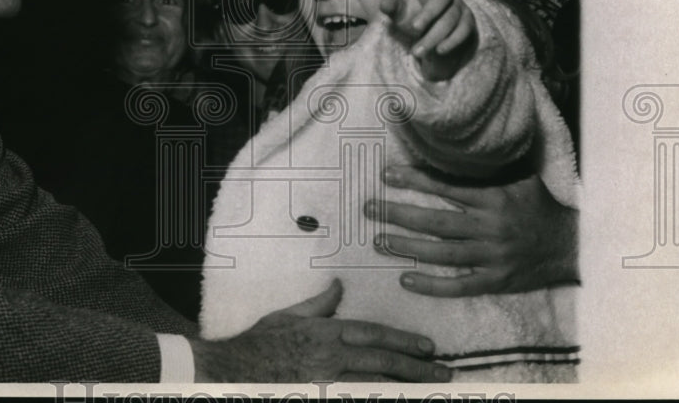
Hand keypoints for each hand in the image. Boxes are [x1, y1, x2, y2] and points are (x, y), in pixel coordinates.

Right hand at [189, 279, 450, 381]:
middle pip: (382, 362)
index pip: (374, 334)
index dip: (404, 340)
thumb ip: (319, 304)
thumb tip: (338, 286)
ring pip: (375, 386)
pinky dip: (376, 398)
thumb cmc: (260, 343)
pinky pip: (355, 398)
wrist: (233, 371)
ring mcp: (327, 382)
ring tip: (431, 391)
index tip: (428, 346)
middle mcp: (331, 357)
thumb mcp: (289, 315)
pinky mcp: (320, 396)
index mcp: (326, 332)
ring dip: (404, 388)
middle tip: (445, 373)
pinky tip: (394, 399)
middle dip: (416, 368)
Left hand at [365, 168, 577, 295]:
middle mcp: (489, 228)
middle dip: (399, 214)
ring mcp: (491, 257)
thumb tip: (467, 140)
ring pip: (441, 254)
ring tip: (378, 240)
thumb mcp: (522, 178)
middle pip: (436, 223)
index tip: (386, 175)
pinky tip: (406, 279)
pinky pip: (458, 286)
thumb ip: (491, 166)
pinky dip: (432, 285)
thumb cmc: (541, 207)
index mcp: (493, 199)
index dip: (415, 181)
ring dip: (407, 247)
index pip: (446, 189)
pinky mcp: (495, 281)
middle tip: (369, 208)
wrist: (573, 247)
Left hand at [380, 0, 476, 81]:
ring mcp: (459, 7)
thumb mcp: (399, 16)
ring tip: (417, 51)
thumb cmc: (412, 20)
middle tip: (414, 27)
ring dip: (433, 36)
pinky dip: (450, 42)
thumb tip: (385, 3)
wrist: (431, 42)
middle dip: (429, 13)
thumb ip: (393, 8)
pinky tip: (438, 50)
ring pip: (450, 19)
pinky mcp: (468, 23)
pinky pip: (463, 31)